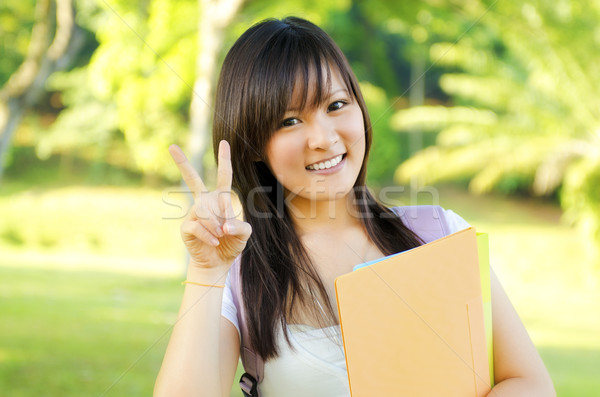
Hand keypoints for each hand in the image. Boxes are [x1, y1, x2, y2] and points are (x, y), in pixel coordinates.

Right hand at [169, 140, 251, 270]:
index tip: (224, 142)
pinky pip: (198, 226)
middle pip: (192, 180)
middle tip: (171, 146)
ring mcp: (193, 214)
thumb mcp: (244, 233)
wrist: (217, 262)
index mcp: (220, 199)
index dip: (225, 159)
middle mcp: (204, 202)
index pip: (224, 176)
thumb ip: (240, 225)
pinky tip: (214, 241)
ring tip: (221, 235)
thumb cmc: (231, 243)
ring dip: (216, 225)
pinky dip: (209, 235)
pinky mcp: (186, 227)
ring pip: (204, 212)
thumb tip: (223, 225)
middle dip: (181, 163)